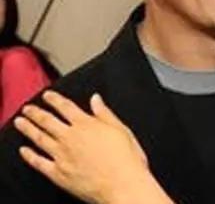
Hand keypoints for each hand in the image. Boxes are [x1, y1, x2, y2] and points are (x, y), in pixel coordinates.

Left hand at [14, 90, 158, 203]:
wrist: (122, 184)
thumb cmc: (126, 159)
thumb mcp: (121, 129)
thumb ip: (105, 113)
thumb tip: (96, 99)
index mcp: (86, 124)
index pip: (66, 107)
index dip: (55, 99)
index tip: (47, 95)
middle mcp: (70, 138)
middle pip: (48, 121)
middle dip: (36, 113)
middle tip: (28, 108)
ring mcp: (61, 155)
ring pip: (39, 138)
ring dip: (28, 129)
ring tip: (21, 122)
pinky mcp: (58, 173)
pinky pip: (39, 162)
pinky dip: (29, 156)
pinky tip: (24, 151)